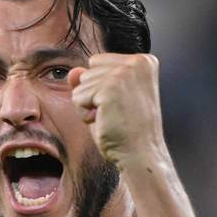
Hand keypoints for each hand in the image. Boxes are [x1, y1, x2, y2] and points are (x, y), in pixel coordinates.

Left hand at [68, 53, 166, 169]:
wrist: (141, 155)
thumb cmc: (128, 132)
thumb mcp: (109, 101)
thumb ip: (92, 81)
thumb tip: (72, 71)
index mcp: (144, 61)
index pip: (98, 62)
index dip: (101, 88)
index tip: (121, 105)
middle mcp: (137, 62)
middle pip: (88, 71)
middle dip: (94, 95)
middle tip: (116, 114)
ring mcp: (124, 73)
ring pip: (81, 83)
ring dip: (89, 106)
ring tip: (111, 119)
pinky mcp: (110, 88)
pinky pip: (78, 97)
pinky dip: (85, 115)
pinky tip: (105, 122)